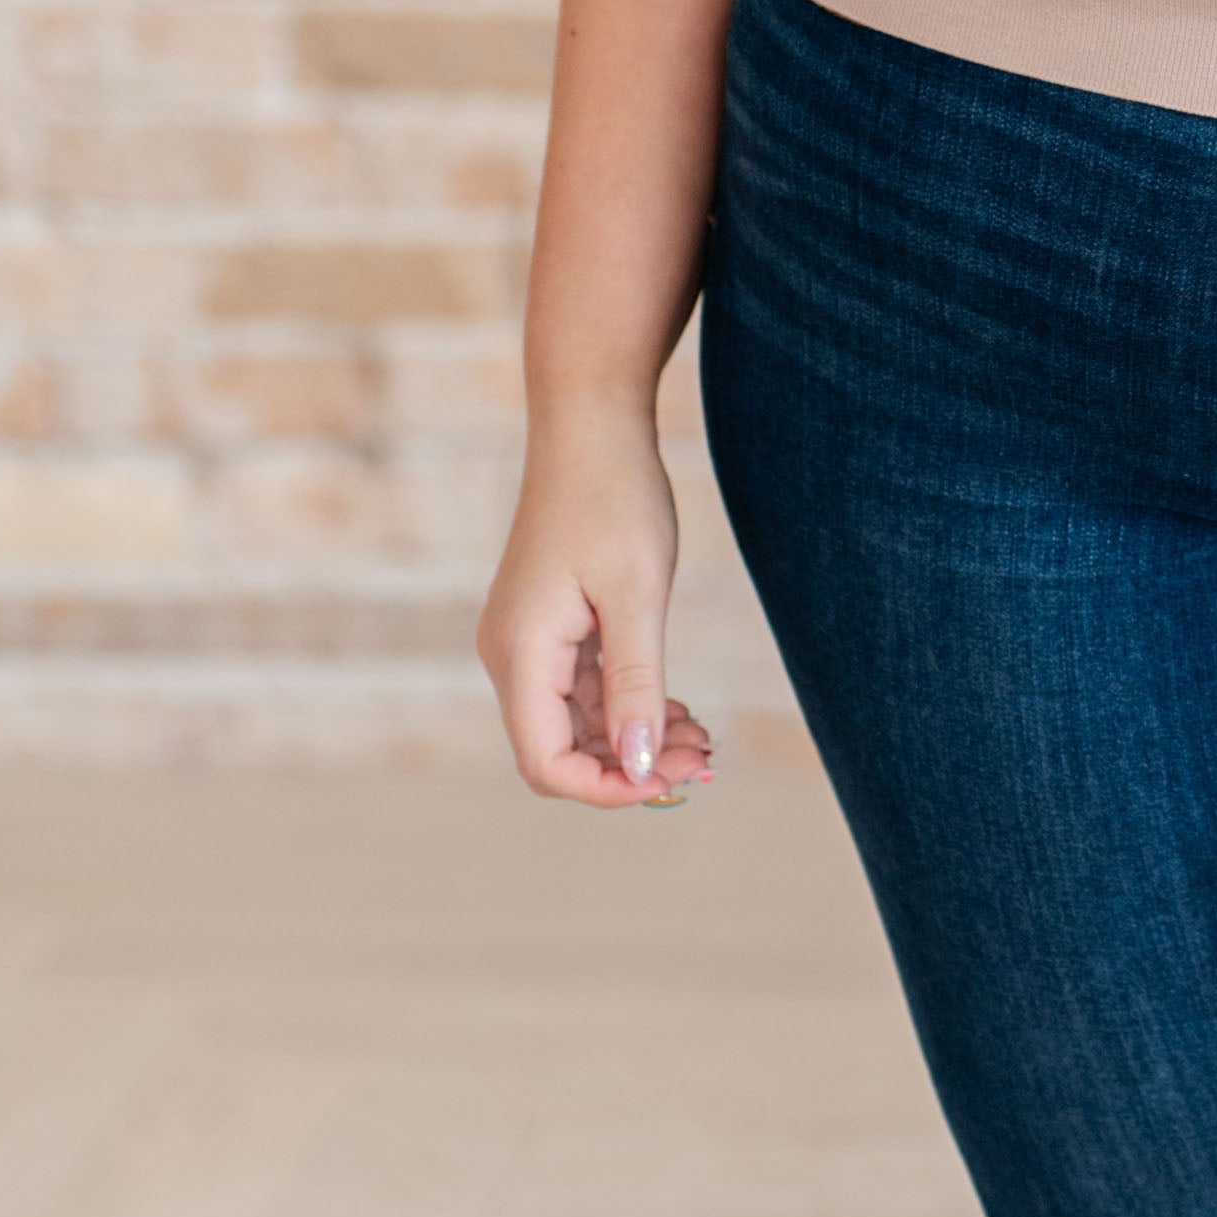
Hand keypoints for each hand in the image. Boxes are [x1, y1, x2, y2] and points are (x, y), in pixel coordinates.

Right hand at [477, 406, 718, 803]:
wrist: (591, 427)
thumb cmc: (614, 500)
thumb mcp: (637, 597)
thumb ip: (636, 685)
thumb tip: (639, 763)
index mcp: (521, 654)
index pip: (546, 762)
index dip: (607, 788)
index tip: (672, 780)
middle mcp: (511, 656)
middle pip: (560, 751)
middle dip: (629, 767)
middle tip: (705, 761)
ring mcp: (528, 642)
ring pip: (577, 724)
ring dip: (635, 740)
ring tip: (704, 739)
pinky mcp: (550, 628)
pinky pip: (583, 691)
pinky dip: (628, 707)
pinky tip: (679, 710)